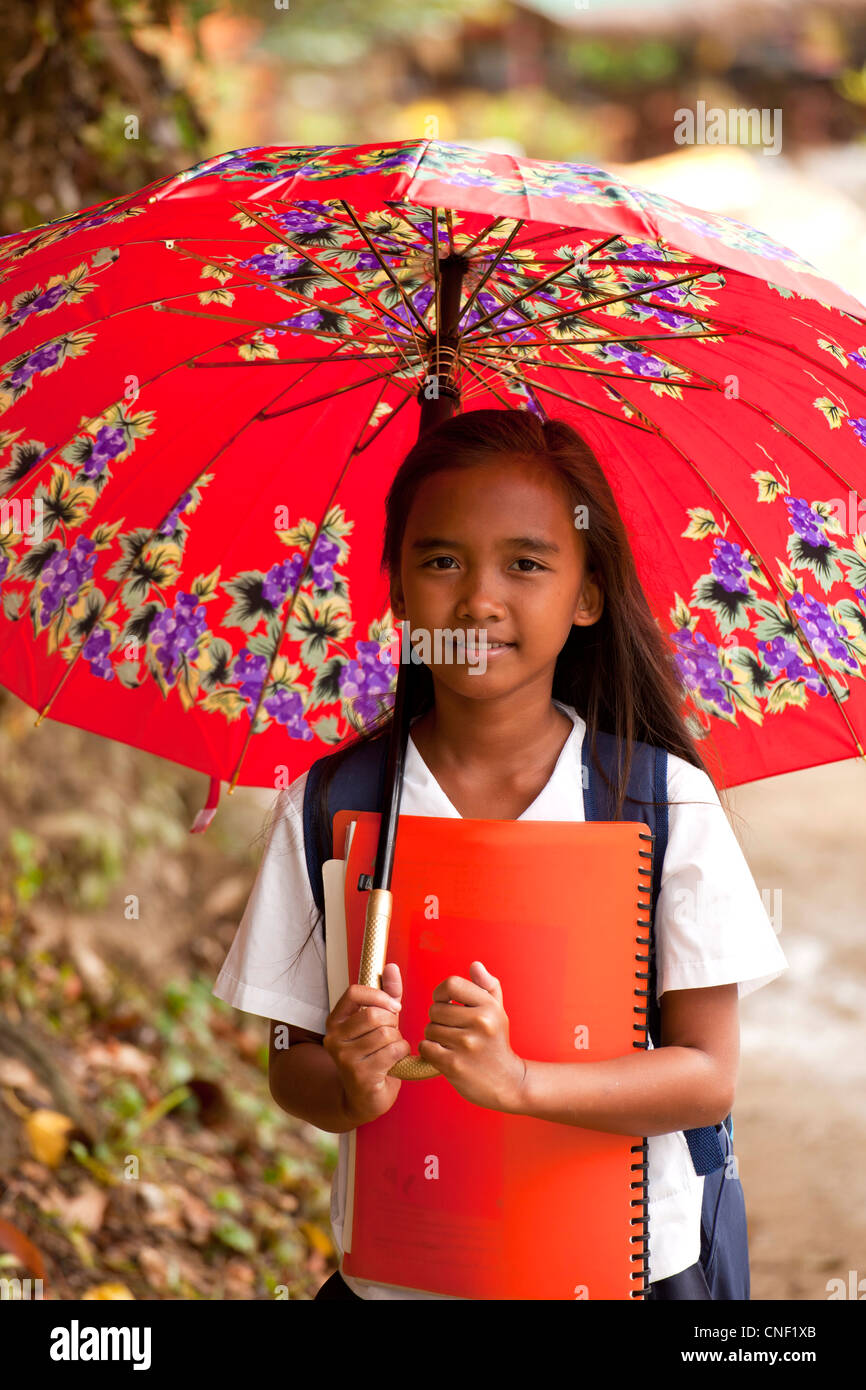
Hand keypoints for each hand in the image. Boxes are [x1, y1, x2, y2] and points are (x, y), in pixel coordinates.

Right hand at [323, 963, 411, 1125]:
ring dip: (398, 1040)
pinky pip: (393, 1052)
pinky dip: (402, 1053)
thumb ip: (386, 995)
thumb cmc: (374, 1054)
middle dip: (392, 1023)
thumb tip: (392, 967)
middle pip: (374, 1015)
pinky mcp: (359, 1075)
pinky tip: (396, 1061)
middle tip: (393, 1034)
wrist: (364, 1097)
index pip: (354, 992)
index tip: (393, 1006)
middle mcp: (334, 1038)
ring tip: (392, 1049)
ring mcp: (344, 1058)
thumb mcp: (379, 1021)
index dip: (379, 995)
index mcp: (335, 1020)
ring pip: (385, 1034)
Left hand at [417, 961, 526, 1112]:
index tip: (445, 1003)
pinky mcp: (454, 1065)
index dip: (441, 993)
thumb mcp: (498, 1012)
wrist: (508, 1082)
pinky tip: (444, 1055)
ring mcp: (467, 1044)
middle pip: (435, 1009)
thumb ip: (487, 986)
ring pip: (429, 1029)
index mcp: (489, 1006)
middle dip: (437, 1019)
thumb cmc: (497, 1043)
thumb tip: (475, 965)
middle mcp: (480, 1022)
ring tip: (450, 1044)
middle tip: (451, 1030)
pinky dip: (430, 1051)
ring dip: (434, 1037)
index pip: (451, 984)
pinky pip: (426, 1047)